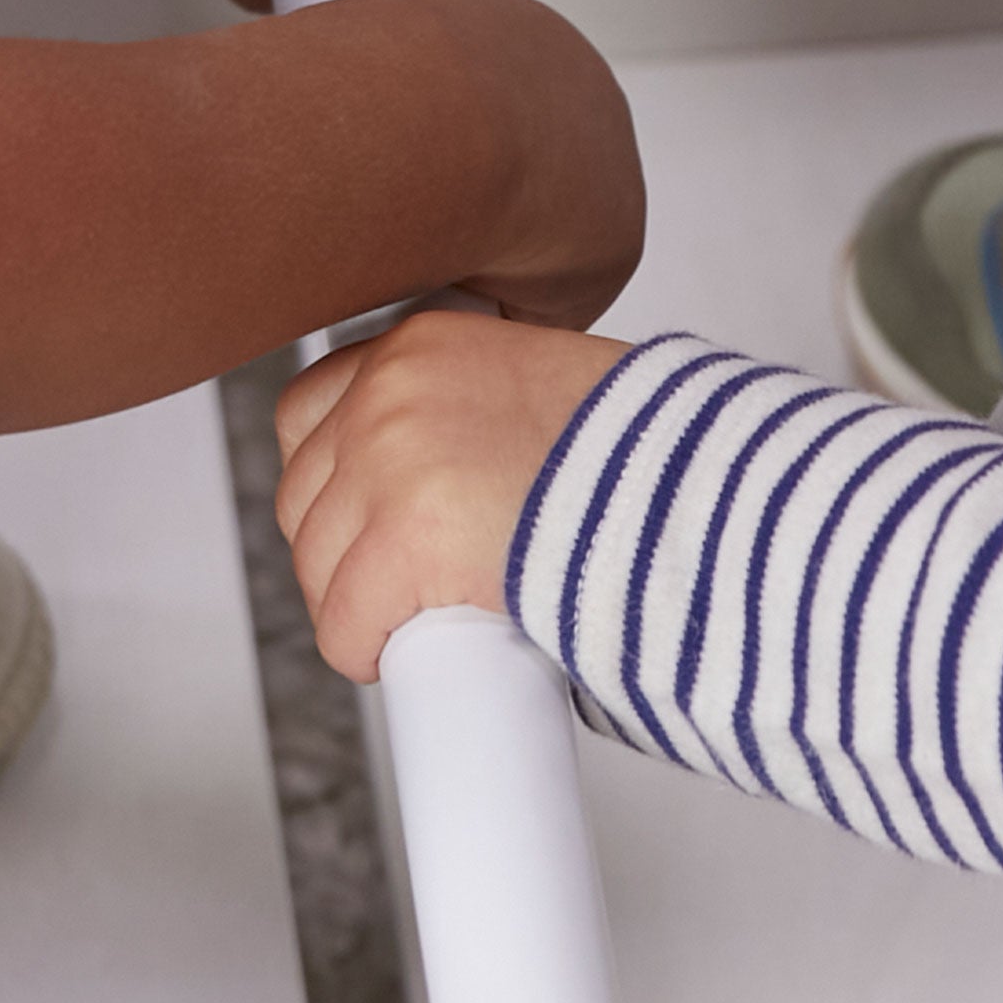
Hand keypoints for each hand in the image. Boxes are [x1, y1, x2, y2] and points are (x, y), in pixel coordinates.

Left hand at [273, 304, 632, 679]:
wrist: (697, 494)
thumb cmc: (639, 459)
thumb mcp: (532, 392)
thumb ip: (466, 416)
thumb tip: (428, 484)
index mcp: (419, 348)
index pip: (309, 413)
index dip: (332, 484)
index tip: (363, 523)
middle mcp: (390, 393)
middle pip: (305, 497)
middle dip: (342, 552)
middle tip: (397, 590)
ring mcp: (391, 464)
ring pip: (318, 566)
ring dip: (354, 606)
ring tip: (413, 623)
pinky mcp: (407, 541)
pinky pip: (346, 624)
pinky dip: (367, 651)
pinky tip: (405, 654)